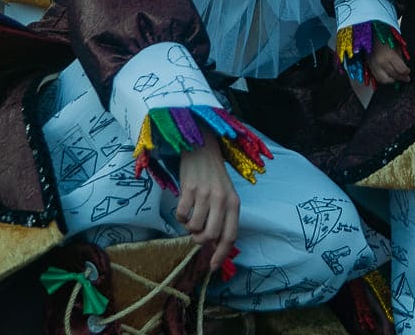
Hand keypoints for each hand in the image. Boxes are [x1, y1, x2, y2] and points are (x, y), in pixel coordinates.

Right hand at [174, 145, 240, 272]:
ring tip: (191, 218)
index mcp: (234, 203)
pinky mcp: (188, 189)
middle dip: (201, 241)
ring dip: (190, 229)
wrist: (202, 148)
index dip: (221, 254)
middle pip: (211, 235)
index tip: (213, 267)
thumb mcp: (225, 196)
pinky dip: (180, 217)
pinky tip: (184, 207)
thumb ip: (223, 219)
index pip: (230, 236)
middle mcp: (221, 199)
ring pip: (194, 227)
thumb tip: (215, 247)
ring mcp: (204, 194)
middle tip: (197, 235)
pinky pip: (181, 215)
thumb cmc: (214, 176)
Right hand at [366, 41, 410, 85]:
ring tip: (397, 77)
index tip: (408, 71)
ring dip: (392, 80)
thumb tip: (404, 69)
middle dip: (401, 77)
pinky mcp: (369, 67)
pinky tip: (389, 76)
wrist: (370, 33)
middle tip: (406, 78)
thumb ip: (400, 59)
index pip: (401, 70)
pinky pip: (377, 78)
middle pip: (393, 75)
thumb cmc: (385, 38)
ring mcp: (373, 66)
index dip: (406, 72)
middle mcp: (380, 63)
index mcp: (389, 55)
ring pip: (384, 80)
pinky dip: (384, 79)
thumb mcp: (396, 46)